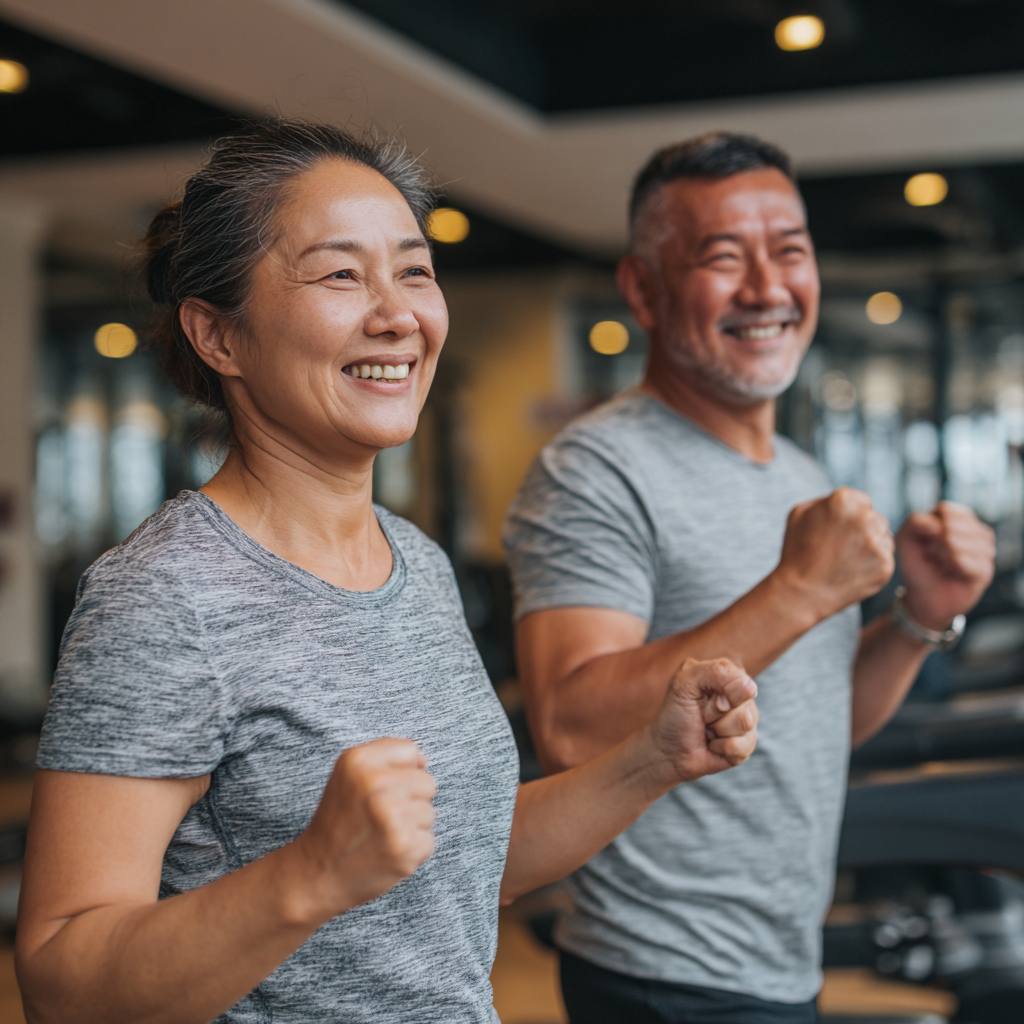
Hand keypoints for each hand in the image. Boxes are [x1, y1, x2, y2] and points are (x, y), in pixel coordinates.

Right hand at [293, 738, 435, 915]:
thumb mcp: (349, 774)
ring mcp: (392, 816)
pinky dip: (412, 850)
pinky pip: (429, 840)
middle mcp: (376, 784)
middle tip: (380, 816)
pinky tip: (386, 852)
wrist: (318, 873)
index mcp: (359, 760)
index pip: (410, 751)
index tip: (379, 790)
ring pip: (429, 812)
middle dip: (409, 800)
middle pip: (427, 782)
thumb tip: (424, 762)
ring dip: (411, 826)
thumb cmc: (338, 820)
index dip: (399, 772)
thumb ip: (386, 757)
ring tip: (381, 834)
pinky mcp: (405, 846)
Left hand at [648, 658, 758, 784]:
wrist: (668, 752)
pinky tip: (713, 745)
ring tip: (707, 730)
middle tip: (701, 716)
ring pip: (745, 723)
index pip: (740, 680)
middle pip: (744, 703)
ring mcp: (745, 720)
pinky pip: (744, 746)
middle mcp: (739, 697)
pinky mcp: (746, 744)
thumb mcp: (683, 684)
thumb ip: (713, 673)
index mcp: (726, 675)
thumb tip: (750, 687)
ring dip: (718, 731)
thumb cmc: (674, 715)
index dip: (720, 693)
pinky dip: (722, 748)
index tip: (700, 698)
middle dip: (715, 713)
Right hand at [775, 487, 893, 621]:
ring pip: (884, 537)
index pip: (862, 500)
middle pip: (876, 517)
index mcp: (843, 501)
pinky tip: (853, 570)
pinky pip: (886, 557)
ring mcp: (877, 543)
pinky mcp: (885, 566)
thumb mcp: (799, 513)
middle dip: (862, 529)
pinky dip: (873, 564)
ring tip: (846, 559)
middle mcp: (865, 518)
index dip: (849, 515)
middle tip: (841, 547)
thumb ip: (826, 500)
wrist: (800, 592)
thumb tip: (847, 500)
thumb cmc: (797, 551)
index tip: (836, 530)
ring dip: (871, 544)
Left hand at [897, 501, 994, 630]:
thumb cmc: (918, 564)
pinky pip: (966, 561)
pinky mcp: (986, 570)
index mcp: (958, 518)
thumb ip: (916, 521)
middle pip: (952, 526)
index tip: (926, 540)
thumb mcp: (907, 538)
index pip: (945, 509)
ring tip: (942, 564)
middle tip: (934, 555)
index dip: (930, 526)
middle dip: (935, 543)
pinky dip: (952, 567)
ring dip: (942, 556)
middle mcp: (976, 531)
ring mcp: (985, 550)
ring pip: (958, 543)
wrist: (925, 596)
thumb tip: (939, 524)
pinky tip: (951, 572)